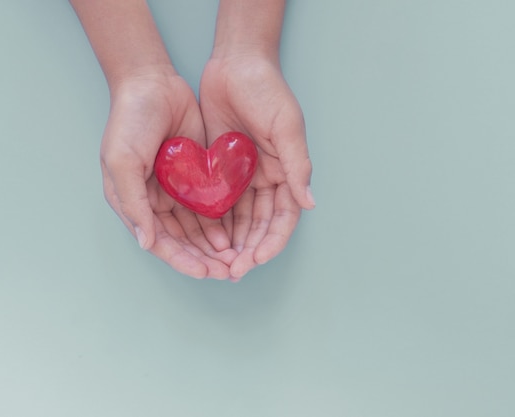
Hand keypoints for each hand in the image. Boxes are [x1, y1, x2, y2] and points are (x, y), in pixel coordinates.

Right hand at [101, 67, 236, 278]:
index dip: (181, 260)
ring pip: (197, 228)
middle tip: (227, 271)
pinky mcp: (195, 176)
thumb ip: (133, 203)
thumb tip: (147, 243)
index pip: (159, 242)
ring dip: (214, 246)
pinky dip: (220, 222)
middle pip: (181, 241)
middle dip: (203, 258)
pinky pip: (209, 205)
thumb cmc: (129, 120)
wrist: (152, 82)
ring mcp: (176, 190)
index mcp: (132, 202)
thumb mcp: (122, 161)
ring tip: (235, 259)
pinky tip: (234, 234)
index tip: (205, 273)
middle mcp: (154, 201)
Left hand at [200, 55, 313, 280]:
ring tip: (217, 263)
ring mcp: (243, 176)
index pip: (284, 218)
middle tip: (232, 271)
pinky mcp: (221, 169)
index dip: (272, 242)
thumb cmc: (266, 90)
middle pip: (261, 225)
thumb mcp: (286, 126)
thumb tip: (310, 203)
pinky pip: (219, 202)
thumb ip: (297, 165)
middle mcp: (267, 179)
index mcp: (287, 172)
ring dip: (232, 242)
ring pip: (240, 219)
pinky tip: (204, 239)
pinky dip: (215, 223)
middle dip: (249, 250)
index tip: (255, 260)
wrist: (235, 63)